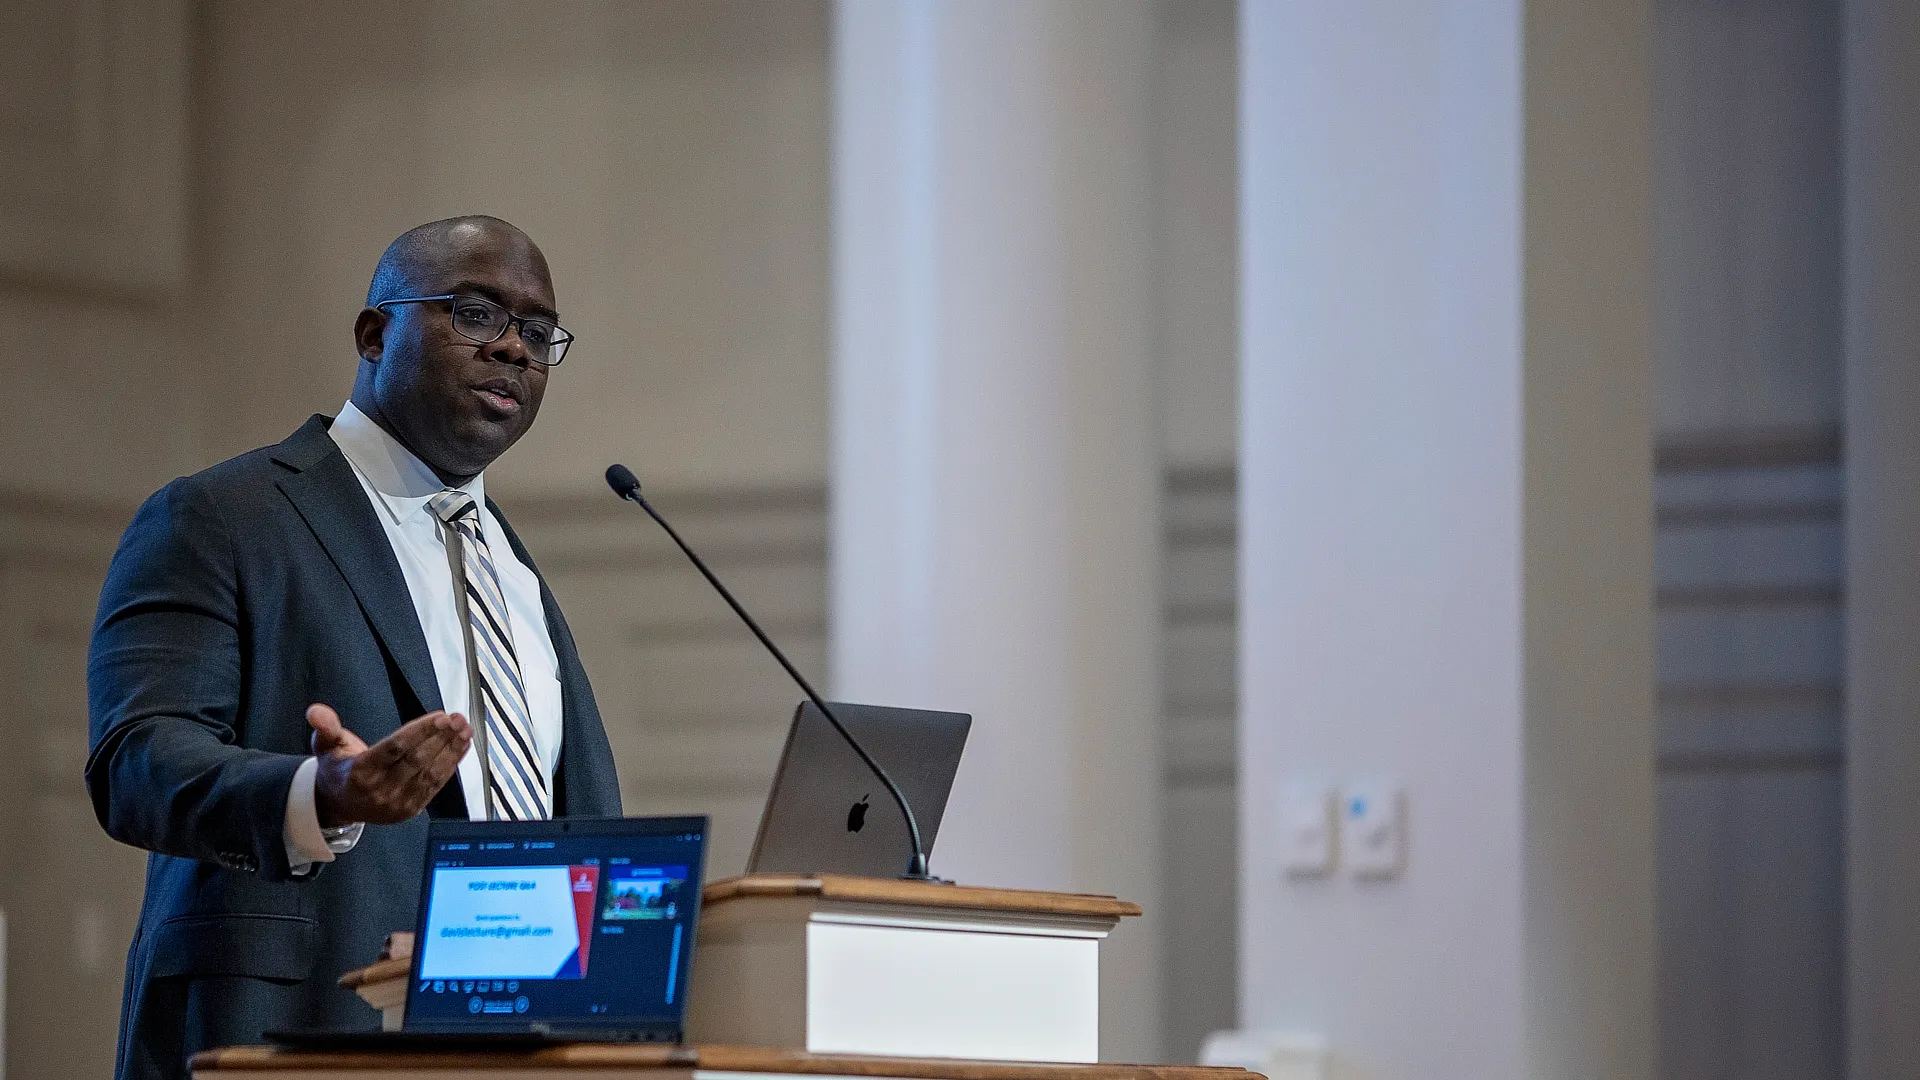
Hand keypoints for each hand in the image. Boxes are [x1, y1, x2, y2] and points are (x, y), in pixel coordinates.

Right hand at [308, 704, 471, 827]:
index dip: (420, 731)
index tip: (440, 715)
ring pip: (429, 773)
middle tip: (458, 718)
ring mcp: (396, 804)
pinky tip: (461, 747)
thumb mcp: (325, 746)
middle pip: (416, 760)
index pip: (395, 748)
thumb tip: (315, 711)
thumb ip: (325, 727)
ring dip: (451, 750)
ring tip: (465, 729)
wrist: (339, 805)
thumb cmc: (338, 769)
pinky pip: (434, 786)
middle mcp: (378, 791)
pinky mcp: (409, 810)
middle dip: (441, 737)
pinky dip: (451, 765)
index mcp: (358, 773)